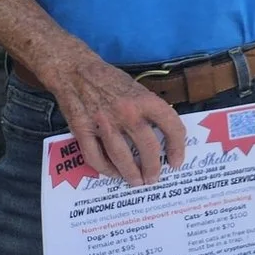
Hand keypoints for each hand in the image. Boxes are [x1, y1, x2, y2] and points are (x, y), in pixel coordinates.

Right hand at [45, 51, 187, 185]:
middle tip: (154, 178)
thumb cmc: (110, 80)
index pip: (172, 127)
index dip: (178, 147)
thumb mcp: (139, 89)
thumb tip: (164, 135)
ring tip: (137, 182)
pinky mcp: (82, 130)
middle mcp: (128, 113)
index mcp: (146, 100)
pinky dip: (105, 169)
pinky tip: (112, 174)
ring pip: (122, 157)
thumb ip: (150, 110)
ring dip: (131, 173)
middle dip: (153, 168)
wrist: (75, 71)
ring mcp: (104, 123)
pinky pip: (95, 157)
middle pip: (147, 148)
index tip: (176, 162)